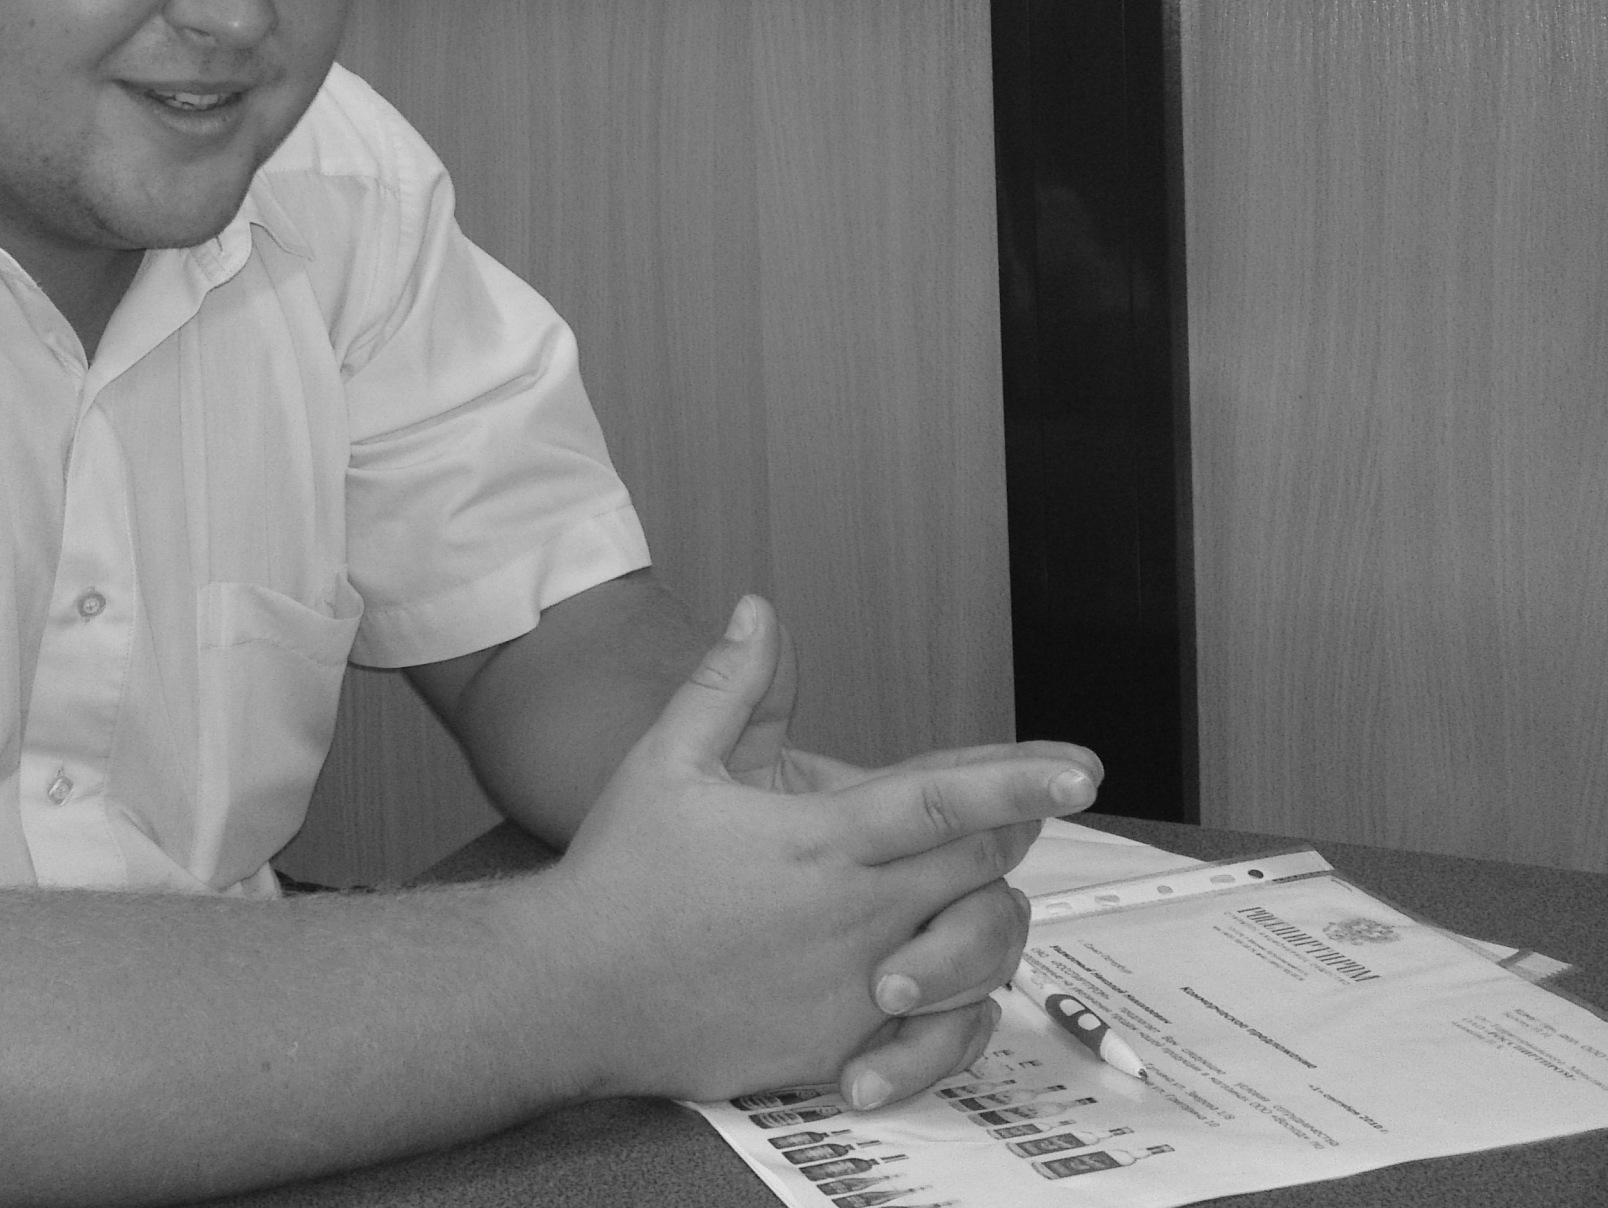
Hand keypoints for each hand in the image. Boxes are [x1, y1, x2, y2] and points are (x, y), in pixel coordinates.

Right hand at [536, 595, 1102, 1106]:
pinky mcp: (841, 1048)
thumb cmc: (620, 872)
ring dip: (987, 917)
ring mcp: (852, 991)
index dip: (1022, 781)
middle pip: (981, 869)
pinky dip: (957, 1011)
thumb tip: (760, 608)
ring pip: (977, 954)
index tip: (1085, 768)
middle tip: (1018, 811)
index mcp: (818, 841)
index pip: (946, 803)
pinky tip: (941, 988)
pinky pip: (939, 1037)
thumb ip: (729, 683)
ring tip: (968, 893)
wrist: (571, 990)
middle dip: (1013, 834)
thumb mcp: (666, 760)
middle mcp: (852, 917)